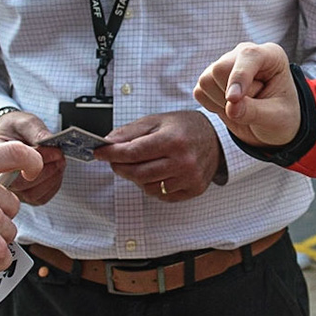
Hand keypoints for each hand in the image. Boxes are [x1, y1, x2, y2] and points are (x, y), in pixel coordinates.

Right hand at [0, 109, 66, 204]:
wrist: (14, 136)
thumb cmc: (15, 129)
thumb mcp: (23, 122)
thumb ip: (34, 130)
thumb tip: (47, 140)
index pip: (7, 169)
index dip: (29, 162)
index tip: (45, 149)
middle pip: (21, 185)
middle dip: (45, 168)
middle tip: (59, 154)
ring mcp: (10, 192)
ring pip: (33, 194)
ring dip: (52, 177)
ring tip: (60, 159)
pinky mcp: (25, 197)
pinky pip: (41, 198)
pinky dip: (53, 184)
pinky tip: (57, 170)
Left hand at [99, 109, 224, 200]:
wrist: (215, 139)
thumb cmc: (185, 128)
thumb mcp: (157, 121)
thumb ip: (131, 132)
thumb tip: (108, 142)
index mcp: (173, 140)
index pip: (133, 152)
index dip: (112, 154)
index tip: (99, 152)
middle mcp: (183, 162)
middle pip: (138, 173)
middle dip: (120, 167)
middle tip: (114, 160)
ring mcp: (189, 178)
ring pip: (148, 187)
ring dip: (136, 177)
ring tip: (139, 164)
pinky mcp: (193, 190)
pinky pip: (161, 195)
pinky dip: (152, 186)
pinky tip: (155, 173)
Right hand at [193, 42, 299, 147]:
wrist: (270, 125)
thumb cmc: (280, 117)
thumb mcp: (276, 118)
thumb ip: (254, 111)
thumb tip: (230, 108)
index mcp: (270, 55)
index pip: (248, 55)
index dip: (239, 77)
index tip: (233, 99)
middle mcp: (245, 54)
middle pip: (220, 68)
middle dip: (229, 95)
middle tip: (252, 107)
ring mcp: (226, 63)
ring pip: (207, 80)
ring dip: (222, 102)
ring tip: (244, 107)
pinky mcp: (211, 78)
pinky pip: (200, 92)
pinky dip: (212, 106)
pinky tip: (230, 108)